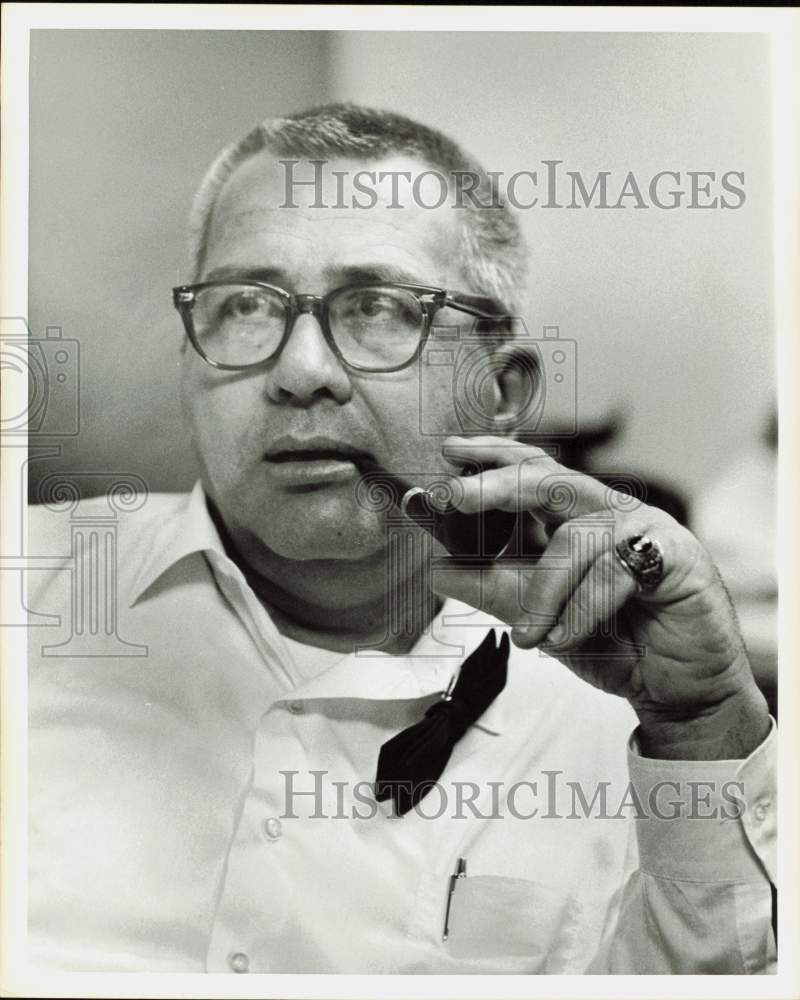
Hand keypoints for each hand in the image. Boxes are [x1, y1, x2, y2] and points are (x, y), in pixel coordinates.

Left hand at [431, 436, 769, 759]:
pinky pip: (611, 574)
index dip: (492, 456)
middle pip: (550, 478)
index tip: (450, 451)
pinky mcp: (674, 555)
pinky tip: (568, 639)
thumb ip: (488, 589)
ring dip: (542, 596)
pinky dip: (579, 614)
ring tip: (530, 638)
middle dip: (496, 485)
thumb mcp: (534, 615)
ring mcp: (644, 529)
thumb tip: (435, 569)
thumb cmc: (614, 642)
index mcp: (577, 517)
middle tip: (454, 498)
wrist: (673, 690)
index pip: (533, 469)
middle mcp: (609, 512)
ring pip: (574, 539)